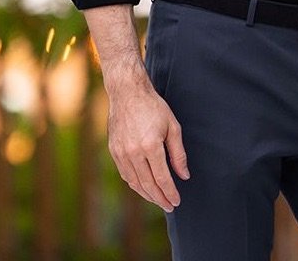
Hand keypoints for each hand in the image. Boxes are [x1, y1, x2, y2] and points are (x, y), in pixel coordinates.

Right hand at [106, 73, 189, 211]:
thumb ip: (178, 153)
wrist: (128, 92)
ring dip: (147, 194)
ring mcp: (121, 152)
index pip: (162, 178)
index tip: (176, 201)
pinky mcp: (113, 150)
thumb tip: (184, 175)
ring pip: (134, 182)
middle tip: (169, 206)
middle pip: (147, 184)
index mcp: (150, 145)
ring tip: (158, 199)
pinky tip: (143, 187)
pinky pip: (125, 174)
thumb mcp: (172, 126)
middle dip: (160, 198)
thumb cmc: (153, 107)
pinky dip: (135, 184)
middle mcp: (133, 152)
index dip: (170, 192)